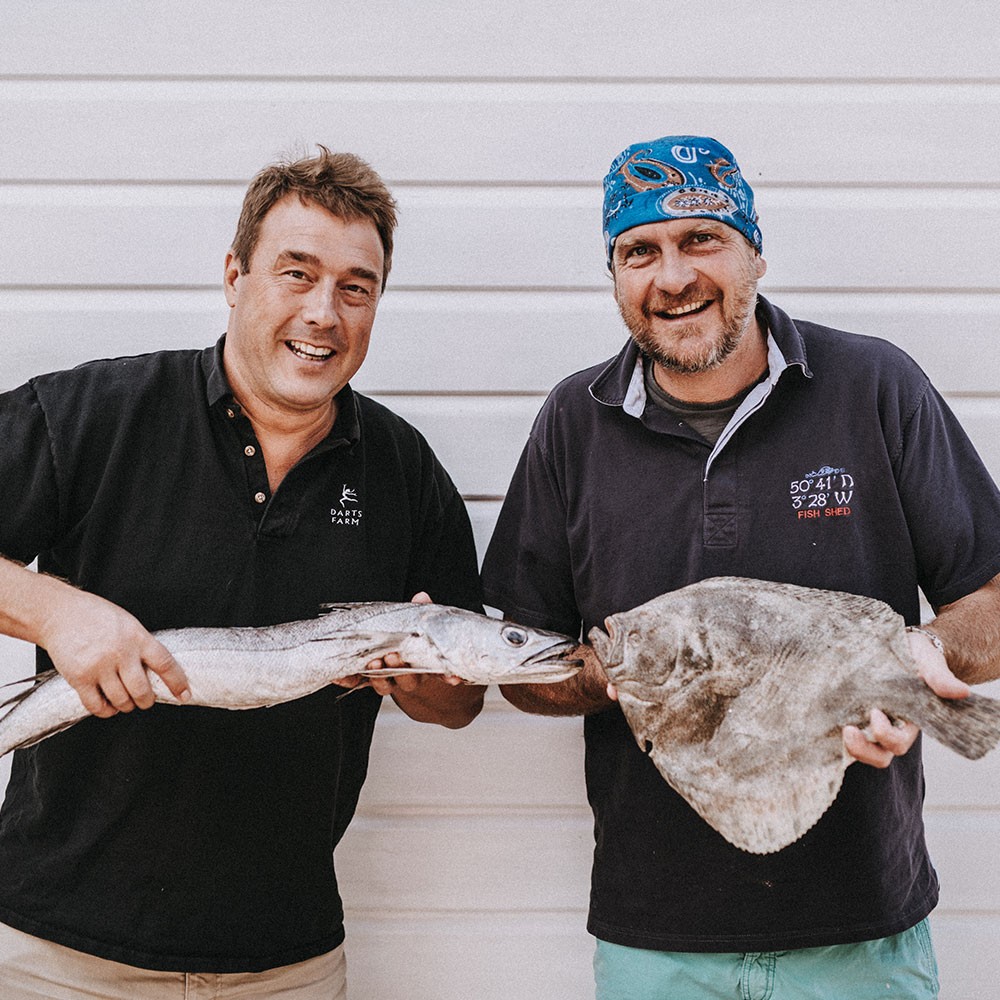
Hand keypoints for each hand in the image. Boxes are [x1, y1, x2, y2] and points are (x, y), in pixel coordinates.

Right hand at [41, 589, 189, 716]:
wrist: (60, 614)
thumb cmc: (98, 618)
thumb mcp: (129, 624)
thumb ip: (142, 645)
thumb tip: (158, 672)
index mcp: (138, 637)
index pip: (165, 664)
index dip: (177, 682)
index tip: (185, 695)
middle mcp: (121, 652)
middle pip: (142, 690)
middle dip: (147, 701)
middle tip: (145, 700)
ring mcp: (99, 666)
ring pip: (121, 701)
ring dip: (126, 706)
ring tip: (126, 702)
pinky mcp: (79, 678)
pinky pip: (96, 706)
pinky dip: (106, 711)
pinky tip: (108, 706)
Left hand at [338, 592, 461, 694]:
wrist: (389, 655)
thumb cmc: (408, 639)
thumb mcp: (416, 624)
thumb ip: (420, 613)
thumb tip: (421, 596)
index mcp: (423, 664)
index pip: (438, 672)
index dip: (446, 676)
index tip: (453, 678)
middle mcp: (407, 677)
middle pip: (408, 681)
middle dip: (401, 671)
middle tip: (393, 657)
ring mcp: (387, 680)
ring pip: (385, 685)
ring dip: (379, 676)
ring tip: (373, 663)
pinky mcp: (366, 681)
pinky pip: (357, 683)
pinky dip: (348, 679)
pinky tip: (340, 676)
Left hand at [843, 627, 969, 767]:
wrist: (903, 645)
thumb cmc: (918, 655)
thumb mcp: (929, 662)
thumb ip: (940, 678)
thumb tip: (961, 692)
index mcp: (909, 720)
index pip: (897, 743)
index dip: (885, 735)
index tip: (875, 712)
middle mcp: (889, 727)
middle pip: (878, 755)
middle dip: (863, 749)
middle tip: (848, 729)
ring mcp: (868, 722)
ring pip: (860, 750)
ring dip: (849, 746)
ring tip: (841, 728)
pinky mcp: (852, 712)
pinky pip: (844, 733)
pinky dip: (833, 733)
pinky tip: (822, 722)